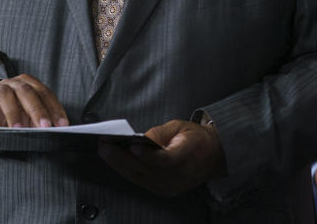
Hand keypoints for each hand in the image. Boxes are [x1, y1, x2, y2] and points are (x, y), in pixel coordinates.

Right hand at [0, 73, 68, 127]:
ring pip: (5, 95)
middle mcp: (12, 84)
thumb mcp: (27, 114)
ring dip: (14, 113)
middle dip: (37, 110)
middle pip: (26, 92)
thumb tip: (51, 132)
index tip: (62, 124)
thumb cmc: (12, 112)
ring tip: (19, 130)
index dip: (54, 108)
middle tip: (45, 127)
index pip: (44, 93)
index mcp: (28, 84)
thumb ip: (38, 120)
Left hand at [98, 119, 225, 196]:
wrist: (212, 157)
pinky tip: (114, 160)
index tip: (132, 146)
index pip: (166, 161)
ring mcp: (171, 186)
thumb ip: (160, 133)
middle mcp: (179, 176)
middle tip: (104, 145)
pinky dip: (126, 170)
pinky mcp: (163, 190)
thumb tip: (139, 139)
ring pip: (140, 178)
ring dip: (119, 165)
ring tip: (104, 150)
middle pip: (147, 171)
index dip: (148, 155)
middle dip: (122, 158)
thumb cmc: (194, 138)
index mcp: (188, 156)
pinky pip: (141, 181)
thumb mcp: (180, 127)